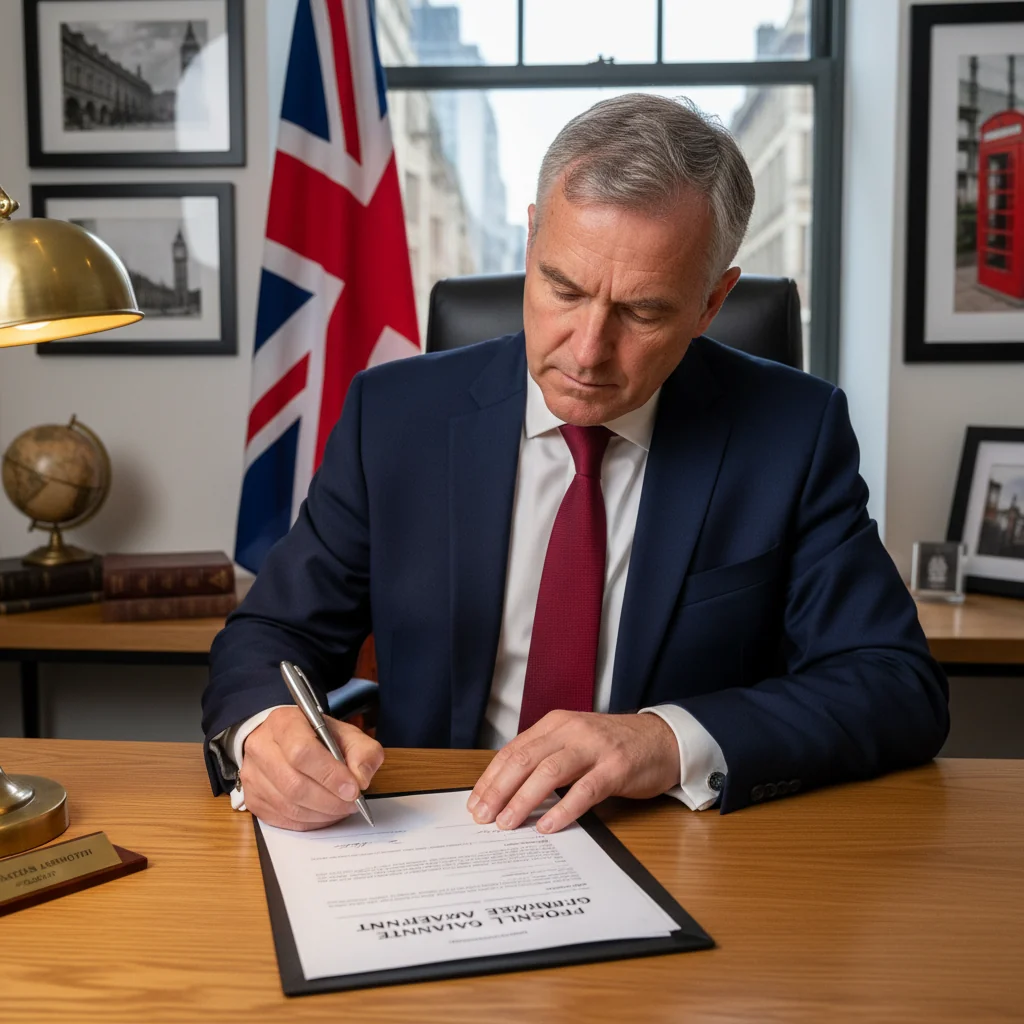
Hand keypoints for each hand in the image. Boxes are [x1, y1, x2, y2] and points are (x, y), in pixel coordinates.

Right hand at [239, 707, 383, 830]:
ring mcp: (252, 775)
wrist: (284, 740)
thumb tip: (361, 779)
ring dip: (322, 813)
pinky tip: (324, 814)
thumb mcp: (346, 733)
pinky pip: (283, 819)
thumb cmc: (316, 737)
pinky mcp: (252, 798)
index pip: (302, 752)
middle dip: (330, 800)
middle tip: (352, 803)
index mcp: (284, 723)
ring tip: (341, 808)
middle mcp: (261, 747)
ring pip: (288, 806)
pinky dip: (309, 822)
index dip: (330, 775)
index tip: (353, 789)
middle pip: (294, 784)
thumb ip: (362, 751)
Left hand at [467, 711, 679, 833]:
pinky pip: (584, 790)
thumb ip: (545, 758)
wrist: (662, 739)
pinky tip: (547, 826)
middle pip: (524, 759)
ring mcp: (594, 748)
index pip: (513, 750)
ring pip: (549, 772)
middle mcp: (571, 731)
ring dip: (523, 800)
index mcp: (556, 724)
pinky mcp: (616, 768)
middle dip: (499, 790)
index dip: (491, 778)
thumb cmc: (613, 746)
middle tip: (482, 817)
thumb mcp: (574, 742)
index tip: (475, 802)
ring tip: (507, 823)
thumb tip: (507, 791)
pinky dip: (563, 809)